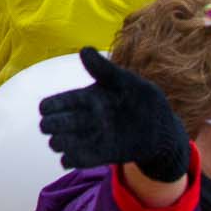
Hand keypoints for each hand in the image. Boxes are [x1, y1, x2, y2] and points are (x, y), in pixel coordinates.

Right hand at [38, 49, 189, 181]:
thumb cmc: (143, 99)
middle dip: (50, 126)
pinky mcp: (96, 156)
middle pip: (50, 125)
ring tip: (70, 142)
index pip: (52, 104)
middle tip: (58, 126)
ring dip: (59, 144)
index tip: (49, 109)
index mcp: (83, 99)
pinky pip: (73, 161)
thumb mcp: (125, 81)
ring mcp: (88, 138)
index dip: (48, 107)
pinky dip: (70, 160)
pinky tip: (76, 156)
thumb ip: (104, 70)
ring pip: (58, 144)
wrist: (162, 129)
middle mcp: (81, 119)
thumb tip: (83, 49)